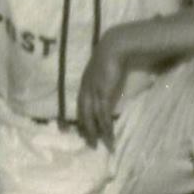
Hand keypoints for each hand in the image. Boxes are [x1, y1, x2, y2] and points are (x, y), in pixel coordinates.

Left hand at [75, 32, 128, 148]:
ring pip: (92, 118)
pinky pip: (103, 116)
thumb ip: (103, 80)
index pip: (80, 105)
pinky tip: (109, 137)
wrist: (114, 48)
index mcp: (84, 84)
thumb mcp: (104, 71)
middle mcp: (85, 90)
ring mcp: (93, 93)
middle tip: (89, 143)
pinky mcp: (103, 94)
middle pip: (83, 114)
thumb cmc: (112, 57)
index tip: (81, 130)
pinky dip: (106, 128)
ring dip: (96, 133)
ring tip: (100, 145)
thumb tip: (107, 87)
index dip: (80, 118)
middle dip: (85, 130)